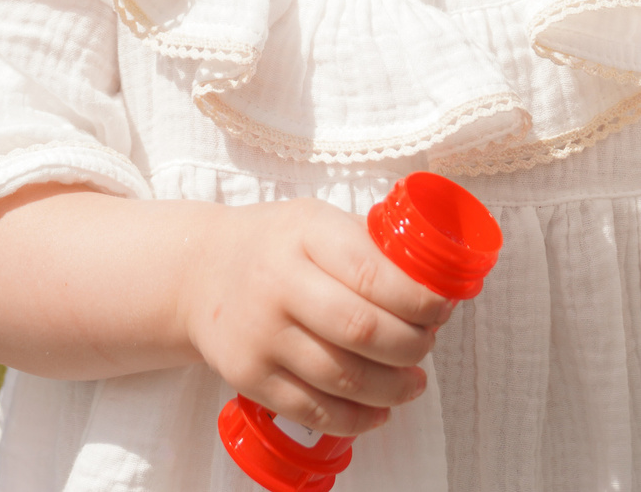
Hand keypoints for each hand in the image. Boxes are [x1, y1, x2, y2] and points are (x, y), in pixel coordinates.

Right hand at [177, 198, 450, 436]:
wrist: (199, 271)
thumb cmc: (275, 245)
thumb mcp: (317, 221)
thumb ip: (369, 246)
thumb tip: (436, 281)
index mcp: (305, 234)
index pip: (373, 274)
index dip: (419, 300)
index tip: (441, 310)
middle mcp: (278, 283)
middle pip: (362, 330)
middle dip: (411, 346)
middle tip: (426, 346)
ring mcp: (260, 334)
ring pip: (342, 377)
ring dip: (393, 388)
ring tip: (413, 383)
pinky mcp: (248, 375)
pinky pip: (312, 409)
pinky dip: (356, 419)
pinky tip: (379, 410)